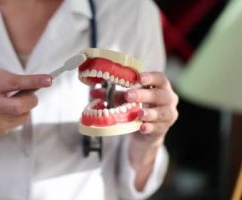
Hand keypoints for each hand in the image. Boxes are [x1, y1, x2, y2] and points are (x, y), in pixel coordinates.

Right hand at [0, 68, 51, 136]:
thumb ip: (15, 79)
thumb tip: (40, 82)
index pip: (14, 82)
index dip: (33, 81)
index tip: (48, 80)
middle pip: (20, 104)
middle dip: (31, 100)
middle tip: (31, 96)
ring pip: (24, 114)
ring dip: (26, 108)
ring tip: (15, 103)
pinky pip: (21, 121)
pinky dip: (22, 115)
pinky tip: (10, 113)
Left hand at [125, 72, 177, 190]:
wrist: (146, 132)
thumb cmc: (138, 110)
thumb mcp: (126, 100)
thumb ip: (114, 95)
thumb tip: (94, 93)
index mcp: (161, 87)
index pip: (160, 78)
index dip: (151, 77)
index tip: (139, 78)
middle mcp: (168, 100)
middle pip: (160, 95)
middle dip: (144, 95)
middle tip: (129, 95)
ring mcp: (168, 115)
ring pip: (162, 113)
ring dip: (150, 113)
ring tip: (139, 113)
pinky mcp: (163, 129)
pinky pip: (158, 128)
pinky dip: (149, 127)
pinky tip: (142, 127)